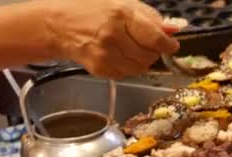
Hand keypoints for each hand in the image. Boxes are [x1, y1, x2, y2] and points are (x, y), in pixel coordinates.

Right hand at [47, 0, 179, 78]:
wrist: (58, 24)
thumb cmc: (92, 8)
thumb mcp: (123, 2)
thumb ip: (151, 17)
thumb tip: (174, 30)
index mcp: (121, 15)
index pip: (156, 39)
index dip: (168, 45)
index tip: (171, 45)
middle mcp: (113, 36)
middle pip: (149, 56)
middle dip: (153, 52)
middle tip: (146, 43)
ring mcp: (105, 55)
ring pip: (140, 69)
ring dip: (141, 61)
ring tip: (130, 48)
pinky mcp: (100, 69)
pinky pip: (126, 74)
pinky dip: (127, 67)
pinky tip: (117, 54)